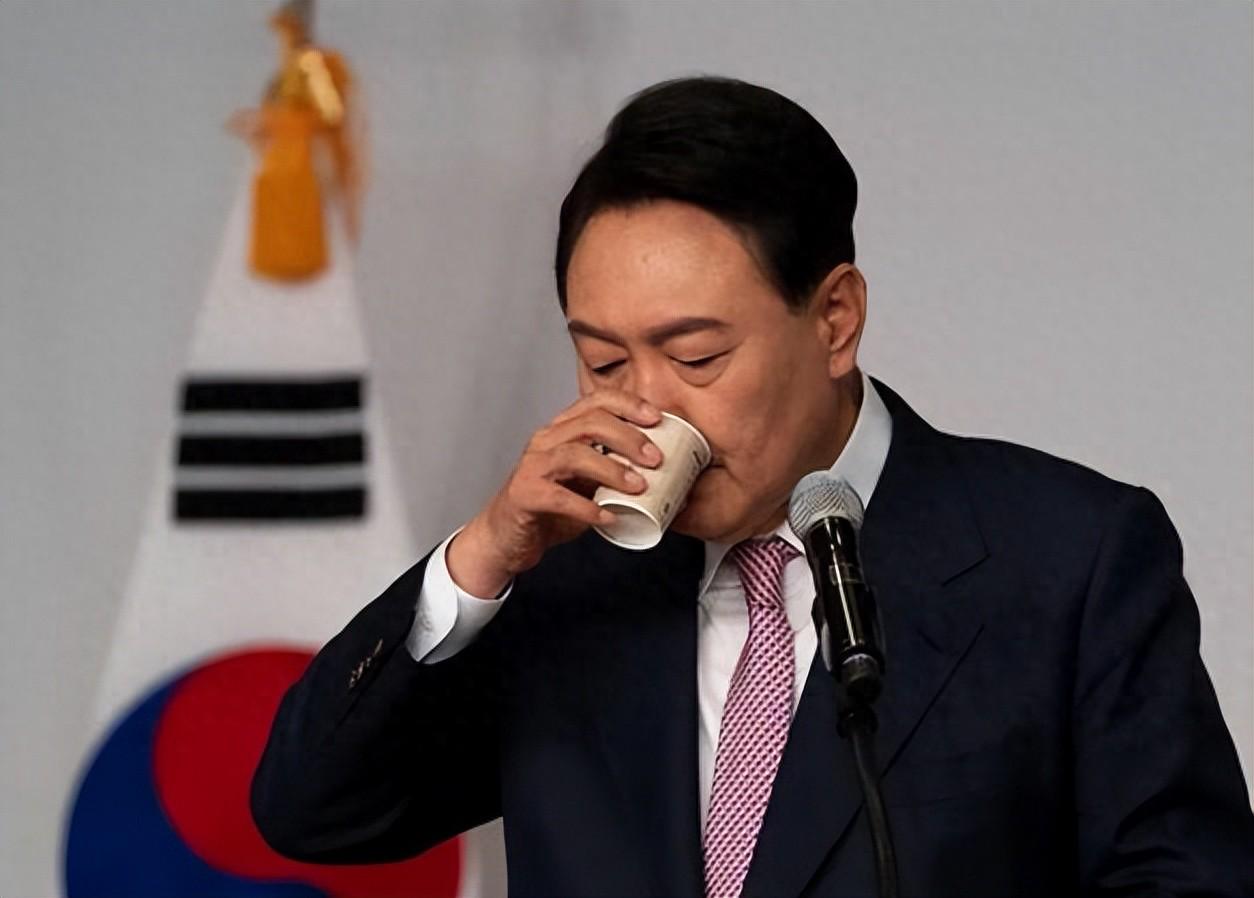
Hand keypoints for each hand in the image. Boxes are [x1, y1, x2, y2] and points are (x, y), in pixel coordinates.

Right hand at [446, 391, 664, 596]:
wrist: (507, 537)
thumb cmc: (549, 507)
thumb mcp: (587, 482)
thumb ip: (615, 471)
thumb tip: (664, 474)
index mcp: (563, 430)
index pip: (596, 401)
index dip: (629, 404)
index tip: (657, 418)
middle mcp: (546, 441)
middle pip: (590, 423)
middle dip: (629, 437)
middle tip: (656, 459)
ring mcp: (532, 467)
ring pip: (574, 455)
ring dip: (612, 469)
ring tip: (638, 487)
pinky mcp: (524, 495)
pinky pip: (558, 497)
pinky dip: (587, 508)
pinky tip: (607, 518)